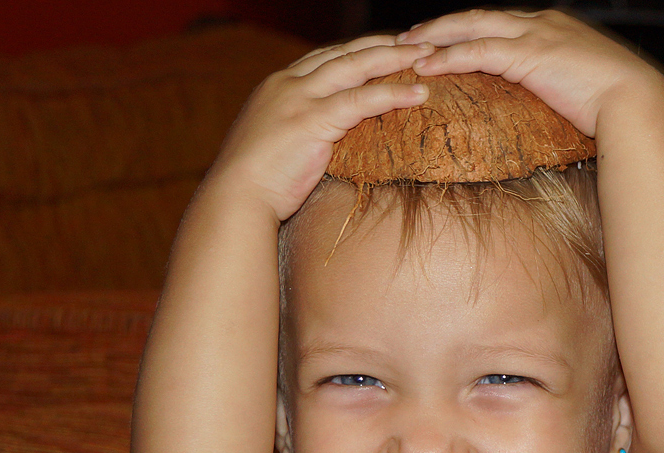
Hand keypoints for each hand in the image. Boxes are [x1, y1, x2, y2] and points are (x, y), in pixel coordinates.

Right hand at [209, 36, 435, 223]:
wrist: (235, 200)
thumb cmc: (256, 184)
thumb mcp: (276, 145)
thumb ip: (301, 131)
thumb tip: (326, 141)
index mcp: (278, 86)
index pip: (327, 57)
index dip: (362, 50)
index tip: (390, 47)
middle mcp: (287, 83)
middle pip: (345, 53)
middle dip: (384, 45)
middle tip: (419, 42)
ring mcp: (299, 98)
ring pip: (356, 67)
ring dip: (396, 59)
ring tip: (428, 57)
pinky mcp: (312, 120)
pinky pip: (362, 100)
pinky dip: (393, 93)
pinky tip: (419, 93)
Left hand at [397, 9, 663, 138]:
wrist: (637, 101)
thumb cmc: (618, 103)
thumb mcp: (583, 85)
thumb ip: (559, 84)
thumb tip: (547, 102)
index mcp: (554, 28)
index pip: (500, 23)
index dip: (468, 29)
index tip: (442, 38)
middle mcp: (541, 23)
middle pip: (478, 17)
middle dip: (442, 26)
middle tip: (410, 36)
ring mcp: (535, 35)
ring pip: (471, 28)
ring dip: (435, 37)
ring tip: (405, 49)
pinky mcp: (529, 55)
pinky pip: (477, 53)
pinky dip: (448, 58)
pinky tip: (425, 67)